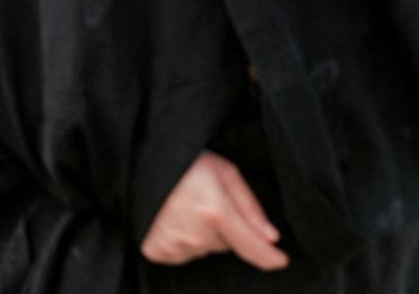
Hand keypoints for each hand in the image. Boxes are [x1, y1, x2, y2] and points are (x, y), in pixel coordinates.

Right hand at [141, 151, 287, 271]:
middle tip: (205, 201)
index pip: (253, 249)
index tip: (280, 259)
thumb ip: (250, 207)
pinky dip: (181, 240)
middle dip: (223, 228)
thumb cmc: (183, 161)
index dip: (271, 258)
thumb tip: (270, 237)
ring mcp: (174, 245)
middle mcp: (195, 234)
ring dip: (201, 234)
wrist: (138, 159)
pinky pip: (182, 254)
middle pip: (227, 244)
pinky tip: (172, 219)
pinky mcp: (156, 250)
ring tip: (184, 207)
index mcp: (215, 212)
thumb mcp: (225, 171)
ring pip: (205, 249)